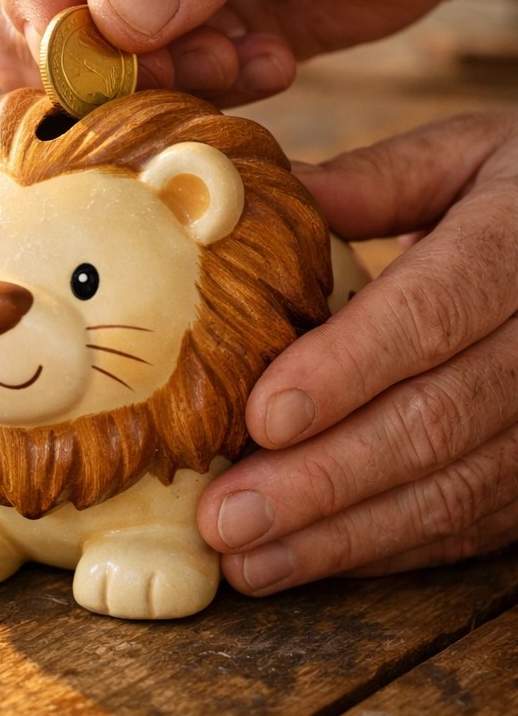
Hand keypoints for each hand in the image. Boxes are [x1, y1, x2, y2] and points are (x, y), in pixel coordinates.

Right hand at [0, 0, 517, 104]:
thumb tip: (113, 18)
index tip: (73, 51)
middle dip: (65, 50)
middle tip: (144, 71)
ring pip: (66, 57)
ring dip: (136, 84)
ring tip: (230, 61)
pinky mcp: (175, 32)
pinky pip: (140, 89)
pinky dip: (192, 96)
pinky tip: (264, 62)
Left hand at [197, 110, 517, 593]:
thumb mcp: (462, 157)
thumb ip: (371, 180)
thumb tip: (255, 202)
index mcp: (515, 242)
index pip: (431, 312)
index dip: (348, 368)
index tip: (264, 415)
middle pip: (436, 420)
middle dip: (323, 478)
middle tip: (226, 517)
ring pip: (455, 487)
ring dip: (344, 533)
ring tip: (248, 558)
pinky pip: (475, 518)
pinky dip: (389, 545)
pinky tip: (313, 557)